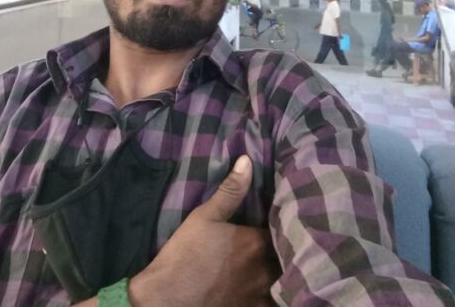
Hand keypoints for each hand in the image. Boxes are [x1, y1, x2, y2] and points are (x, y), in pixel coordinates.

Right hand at [127, 156, 278, 306]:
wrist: (167, 300)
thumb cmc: (185, 255)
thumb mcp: (204, 217)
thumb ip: (230, 190)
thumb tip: (247, 161)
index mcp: (256, 242)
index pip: (283, 229)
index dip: (284, 224)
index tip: (285, 218)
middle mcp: (265, 270)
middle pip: (288, 257)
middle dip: (287, 249)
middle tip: (286, 241)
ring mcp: (260, 296)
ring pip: (285, 283)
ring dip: (285, 274)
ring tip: (284, 266)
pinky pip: (275, 304)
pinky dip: (277, 298)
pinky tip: (271, 291)